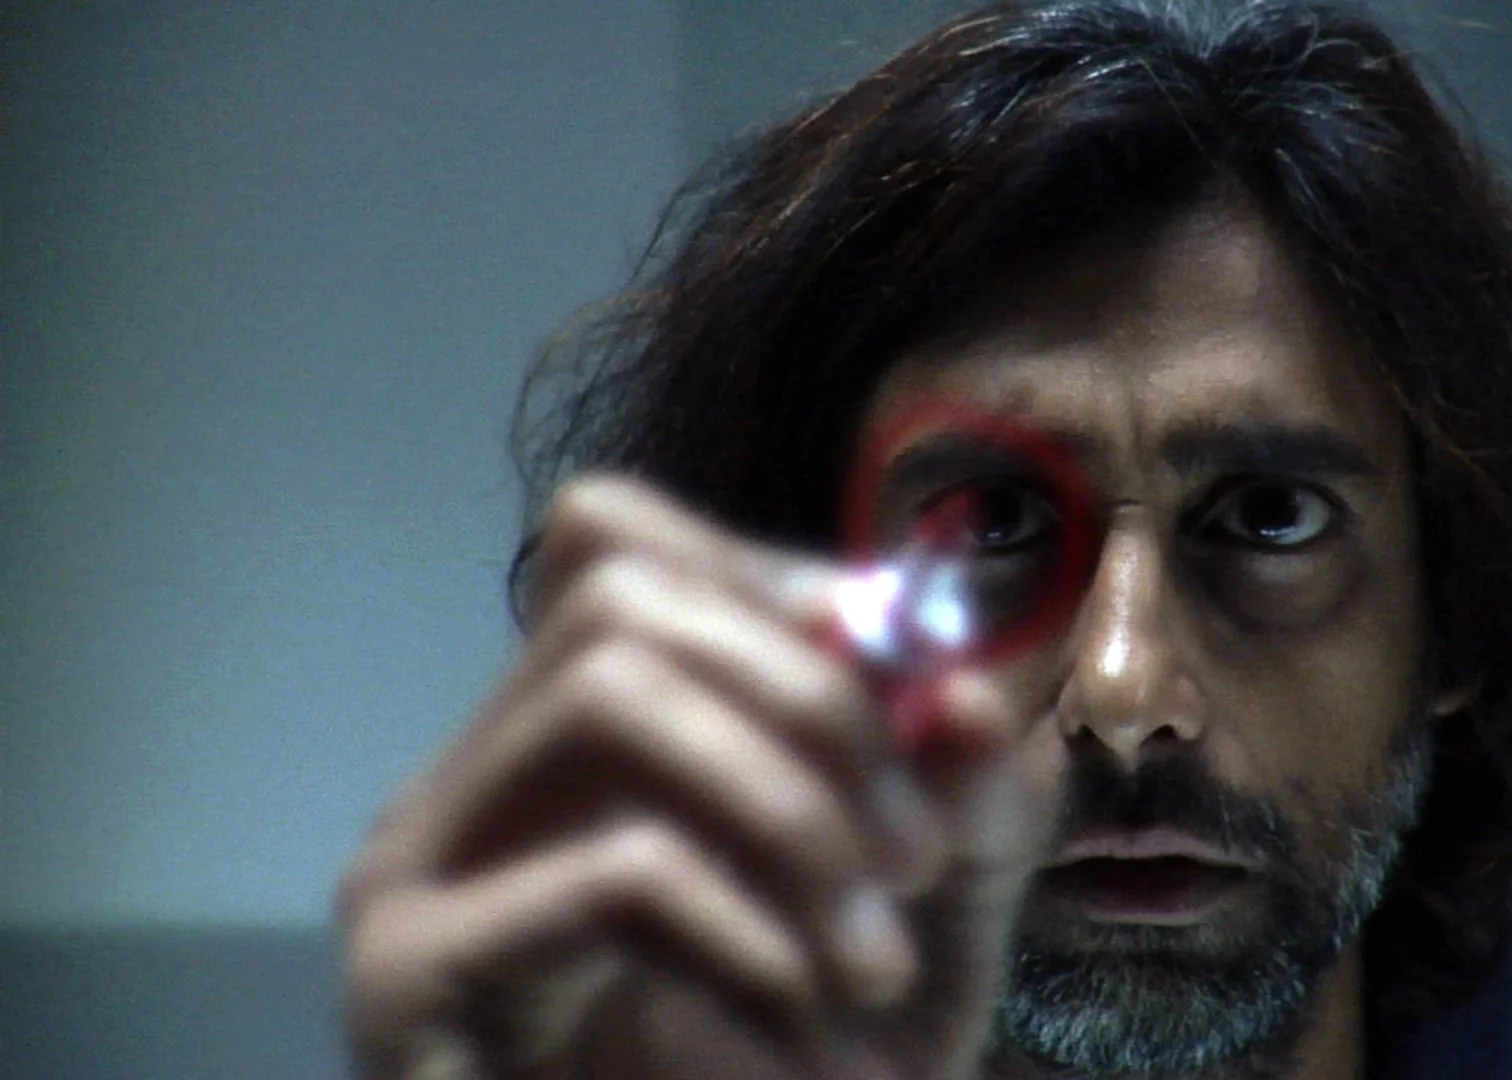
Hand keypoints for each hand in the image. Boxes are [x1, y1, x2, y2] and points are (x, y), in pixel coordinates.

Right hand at [338, 474, 1056, 1079]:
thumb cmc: (803, 1070)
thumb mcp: (920, 921)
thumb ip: (961, 803)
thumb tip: (970, 690)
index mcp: (566, 743)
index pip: (614, 543)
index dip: (771, 578)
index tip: (902, 693)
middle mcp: (468, 778)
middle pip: (616, 595)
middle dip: (808, 699)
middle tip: (915, 858)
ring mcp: (418, 869)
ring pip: (606, 694)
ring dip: (788, 809)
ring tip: (875, 964)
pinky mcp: (415, 977)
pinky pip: (616, 871)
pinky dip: (755, 937)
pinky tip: (807, 1037)